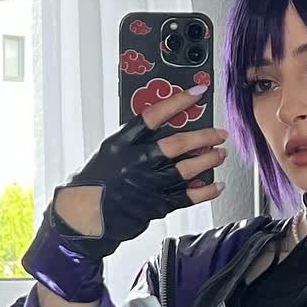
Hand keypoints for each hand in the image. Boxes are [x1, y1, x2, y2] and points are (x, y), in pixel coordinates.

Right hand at [52, 87, 226, 256]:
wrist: (86, 214)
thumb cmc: (98, 180)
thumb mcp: (111, 149)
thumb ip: (136, 138)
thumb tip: (170, 124)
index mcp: (122, 143)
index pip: (153, 116)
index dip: (178, 101)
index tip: (197, 92)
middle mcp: (136, 163)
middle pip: (176, 145)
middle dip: (203, 137)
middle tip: (219, 133)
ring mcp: (148, 185)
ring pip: (186, 170)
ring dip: (208, 160)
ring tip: (220, 153)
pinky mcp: (157, 205)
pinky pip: (188, 197)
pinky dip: (206, 190)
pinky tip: (216, 184)